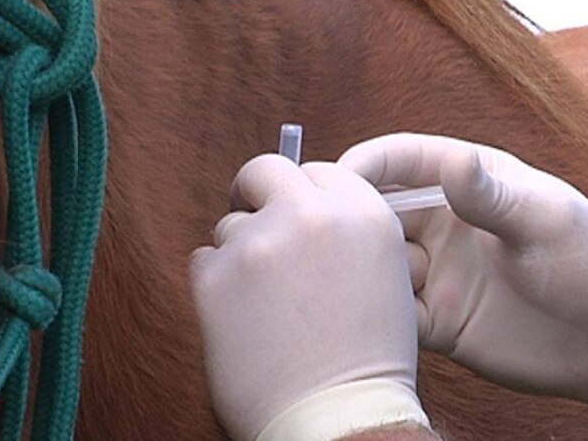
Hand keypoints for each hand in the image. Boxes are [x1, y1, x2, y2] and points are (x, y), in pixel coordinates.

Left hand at [190, 155, 428, 440]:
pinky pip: (204, 260)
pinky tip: (242, 320)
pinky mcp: (216, 276)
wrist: (336, 419)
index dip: (301, 193)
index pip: (317, 171)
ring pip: (231, 225)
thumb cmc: (364, 360)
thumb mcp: (383, 278)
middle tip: (255, 220)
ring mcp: (260, 243)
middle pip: (265, 171)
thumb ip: (346, 233)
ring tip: (265, 306)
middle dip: (257, 193)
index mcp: (363, 215)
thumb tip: (303, 207)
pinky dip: (217, 284)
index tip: (292, 210)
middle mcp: (312, 216)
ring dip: (241, 254)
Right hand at [338, 133, 587, 405]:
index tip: (334, 176)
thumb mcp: (547, 221)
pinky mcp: (436, 318)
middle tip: (319, 231)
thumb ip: (494, 196)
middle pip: (377, 211)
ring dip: (357, 268)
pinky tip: (365, 316)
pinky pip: (392, 311)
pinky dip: (373, 313)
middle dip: (347, 217)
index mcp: (468, 184)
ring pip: (376, 263)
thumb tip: (452, 162)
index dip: (366, 164)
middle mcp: (443, 225)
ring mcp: (437, 272)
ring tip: (342, 277)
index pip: (404, 161)